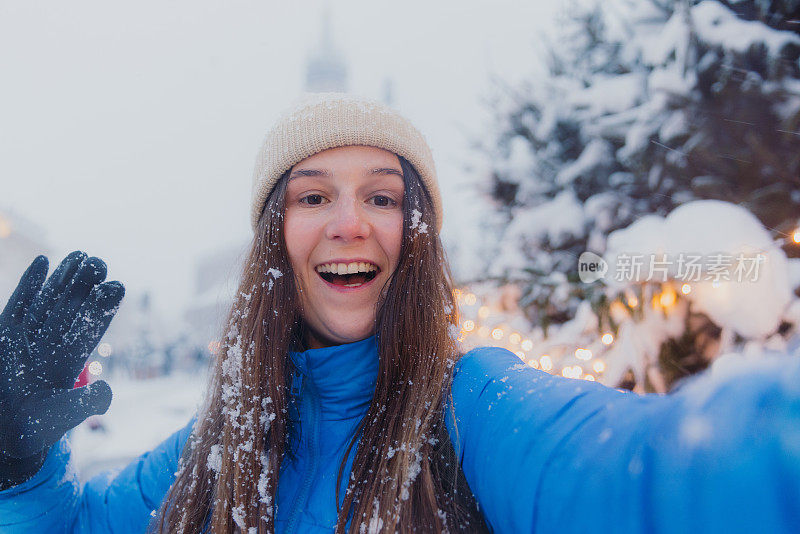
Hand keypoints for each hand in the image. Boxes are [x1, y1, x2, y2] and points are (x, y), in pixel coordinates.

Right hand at [0, 253, 123, 488]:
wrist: (5, 432)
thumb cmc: (35, 428)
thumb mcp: (63, 416)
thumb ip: (86, 403)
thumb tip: (108, 391)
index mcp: (71, 359)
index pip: (91, 327)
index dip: (103, 307)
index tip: (117, 286)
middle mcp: (53, 343)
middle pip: (73, 307)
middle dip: (87, 285)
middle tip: (100, 262)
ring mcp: (29, 337)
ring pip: (49, 299)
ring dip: (64, 278)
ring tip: (80, 255)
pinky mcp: (6, 334)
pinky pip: (20, 303)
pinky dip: (30, 283)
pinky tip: (43, 260)